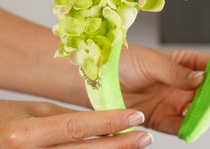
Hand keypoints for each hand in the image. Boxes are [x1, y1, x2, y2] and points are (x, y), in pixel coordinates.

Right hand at [0, 100, 152, 148]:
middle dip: (120, 145)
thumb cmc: (4, 122)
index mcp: (26, 134)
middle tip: (145, 137)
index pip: (77, 126)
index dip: (110, 121)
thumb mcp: (33, 113)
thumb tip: (102, 121)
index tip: (136, 116)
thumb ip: (67, 118)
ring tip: (133, 145)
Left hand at [119, 44, 209, 134]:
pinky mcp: (160, 118)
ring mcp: (172, 101)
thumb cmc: (124, 61)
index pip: (207, 66)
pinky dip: (187, 128)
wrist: (97, 79)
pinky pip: (178, 125)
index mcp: (181, 62)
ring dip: (206, 113)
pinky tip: (192, 126)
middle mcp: (180, 83)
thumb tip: (202, 78)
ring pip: (197, 110)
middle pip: (206, 91)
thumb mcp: (152, 62)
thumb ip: (176, 72)